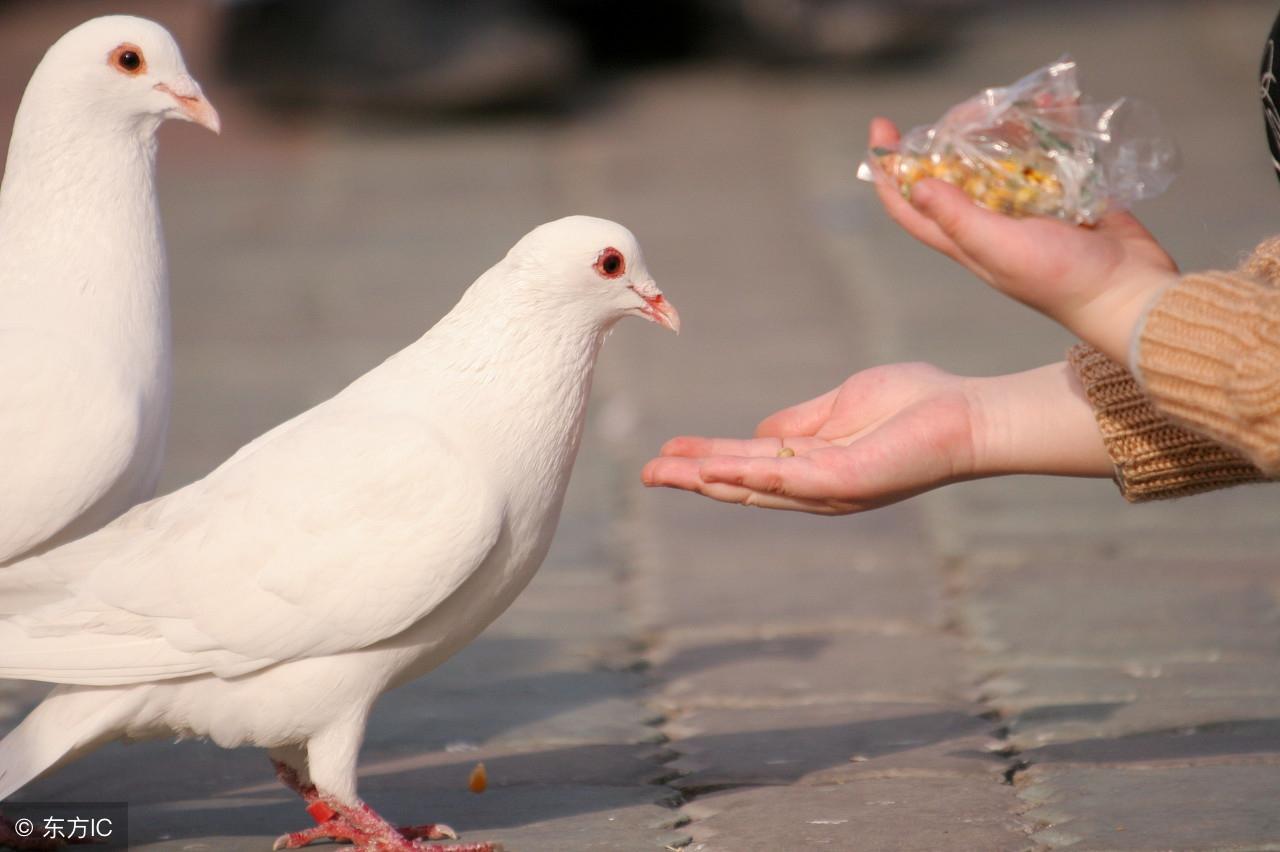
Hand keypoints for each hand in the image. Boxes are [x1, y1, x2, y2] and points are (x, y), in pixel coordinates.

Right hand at [641, 361, 1111, 514]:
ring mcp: (829, 488)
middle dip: (693, 479)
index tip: (668, 451)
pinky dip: (746, 474)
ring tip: (662, 473)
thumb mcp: (842, 407)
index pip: (750, 464)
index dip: (707, 458)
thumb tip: (758, 435)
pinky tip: (712, 468)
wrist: (968, 413)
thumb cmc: (917, 404)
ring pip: (754, 487)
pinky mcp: (845, 481)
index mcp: (814, 466)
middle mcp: (816, 486)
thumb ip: (801, 423)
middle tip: (646, 474)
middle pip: (742, 485)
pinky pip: (785, 478)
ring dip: (706, 480)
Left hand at [868, 118, 1178, 363]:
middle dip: (951, 138)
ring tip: (1008, 103)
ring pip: (1000, 160)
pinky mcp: (1066, 197)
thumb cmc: (1061, 279)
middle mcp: (989, 224)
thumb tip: (915, 186)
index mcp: (964, 241)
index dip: (888, 172)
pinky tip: (1053, 106)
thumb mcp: (1000, 249)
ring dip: (1001, 129)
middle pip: (953, 174)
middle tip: (967, 110)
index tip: (881, 128)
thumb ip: (958, 219)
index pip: (910, 207)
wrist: (1128, 291)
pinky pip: (1047, 156)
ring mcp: (1027, 210)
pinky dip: (1048, 131)